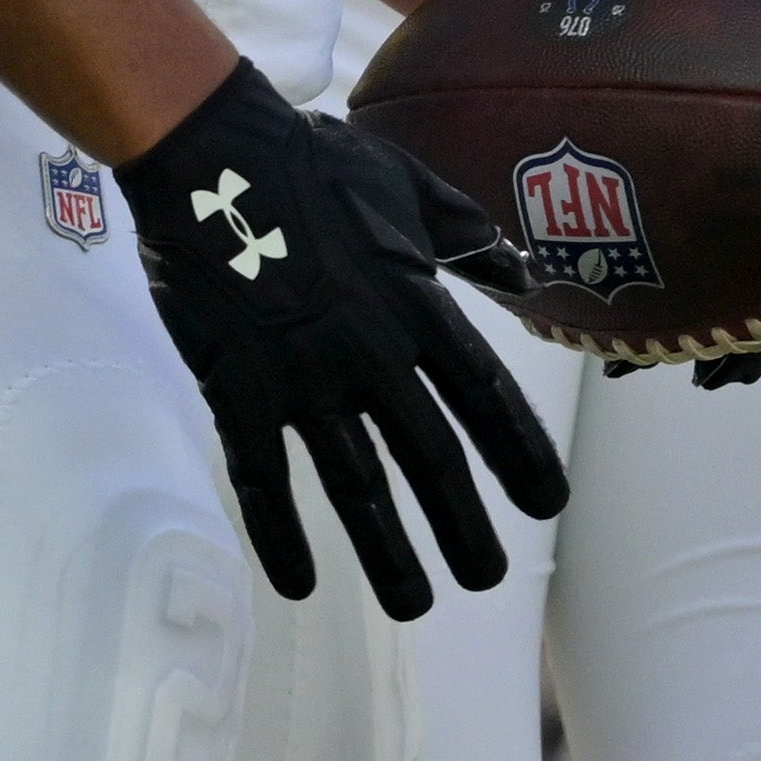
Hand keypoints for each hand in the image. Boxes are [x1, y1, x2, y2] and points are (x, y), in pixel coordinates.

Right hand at [120, 63, 569, 618]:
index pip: (485, 395)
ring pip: (355, 484)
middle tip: (487, 575)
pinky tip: (301, 583)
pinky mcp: (240, 391)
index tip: (548, 503)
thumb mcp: (409, 188)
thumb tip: (519, 265)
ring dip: (388, 549)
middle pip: (430, 456)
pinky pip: (263, 478)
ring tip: (417, 602)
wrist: (212, 158)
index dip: (519, 453)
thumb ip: (466, 234)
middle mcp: (372, 353)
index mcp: (418, 305)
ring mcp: (303, 379)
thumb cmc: (315, 163)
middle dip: (464, 523)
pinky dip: (281, 535)